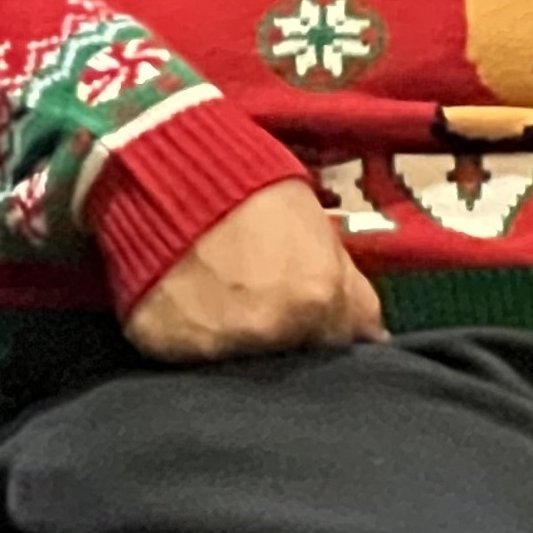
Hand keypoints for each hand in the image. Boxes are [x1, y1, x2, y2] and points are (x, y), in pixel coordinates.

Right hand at [122, 179, 386, 364]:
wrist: (165, 164)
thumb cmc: (248, 187)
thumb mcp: (317, 227)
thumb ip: (351, 290)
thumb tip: (373, 336)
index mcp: (314, 301)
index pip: (336, 347)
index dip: (321, 331)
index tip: (306, 317)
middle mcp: (266, 332)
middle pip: (286, 365)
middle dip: (281, 344)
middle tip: (260, 309)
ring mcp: (211, 344)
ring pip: (234, 368)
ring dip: (233, 346)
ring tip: (219, 307)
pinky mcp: (160, 343)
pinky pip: (180, 358)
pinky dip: (185, 340)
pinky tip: (183, 308)